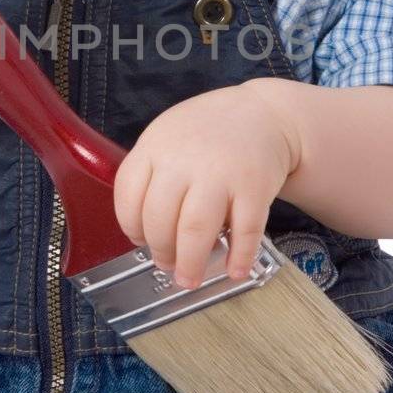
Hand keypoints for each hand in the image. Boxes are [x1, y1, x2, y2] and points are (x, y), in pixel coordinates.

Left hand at [112, 79, 301, 288]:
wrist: (264, 113)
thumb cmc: (210, 132)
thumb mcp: (168, 136)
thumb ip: (152, 173)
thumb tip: (142, 231)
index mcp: (156, 146)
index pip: (128, 196)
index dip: (131, 227)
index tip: (140, 240)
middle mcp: (185, 159)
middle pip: (160, 219)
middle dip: (161, 252)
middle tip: (167, 265)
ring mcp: (221, 173)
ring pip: (196, 230)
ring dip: (191, 263)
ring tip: (190, 279)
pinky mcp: (255, 187)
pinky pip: (245, 231)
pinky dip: (239, 256)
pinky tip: (235, 270)